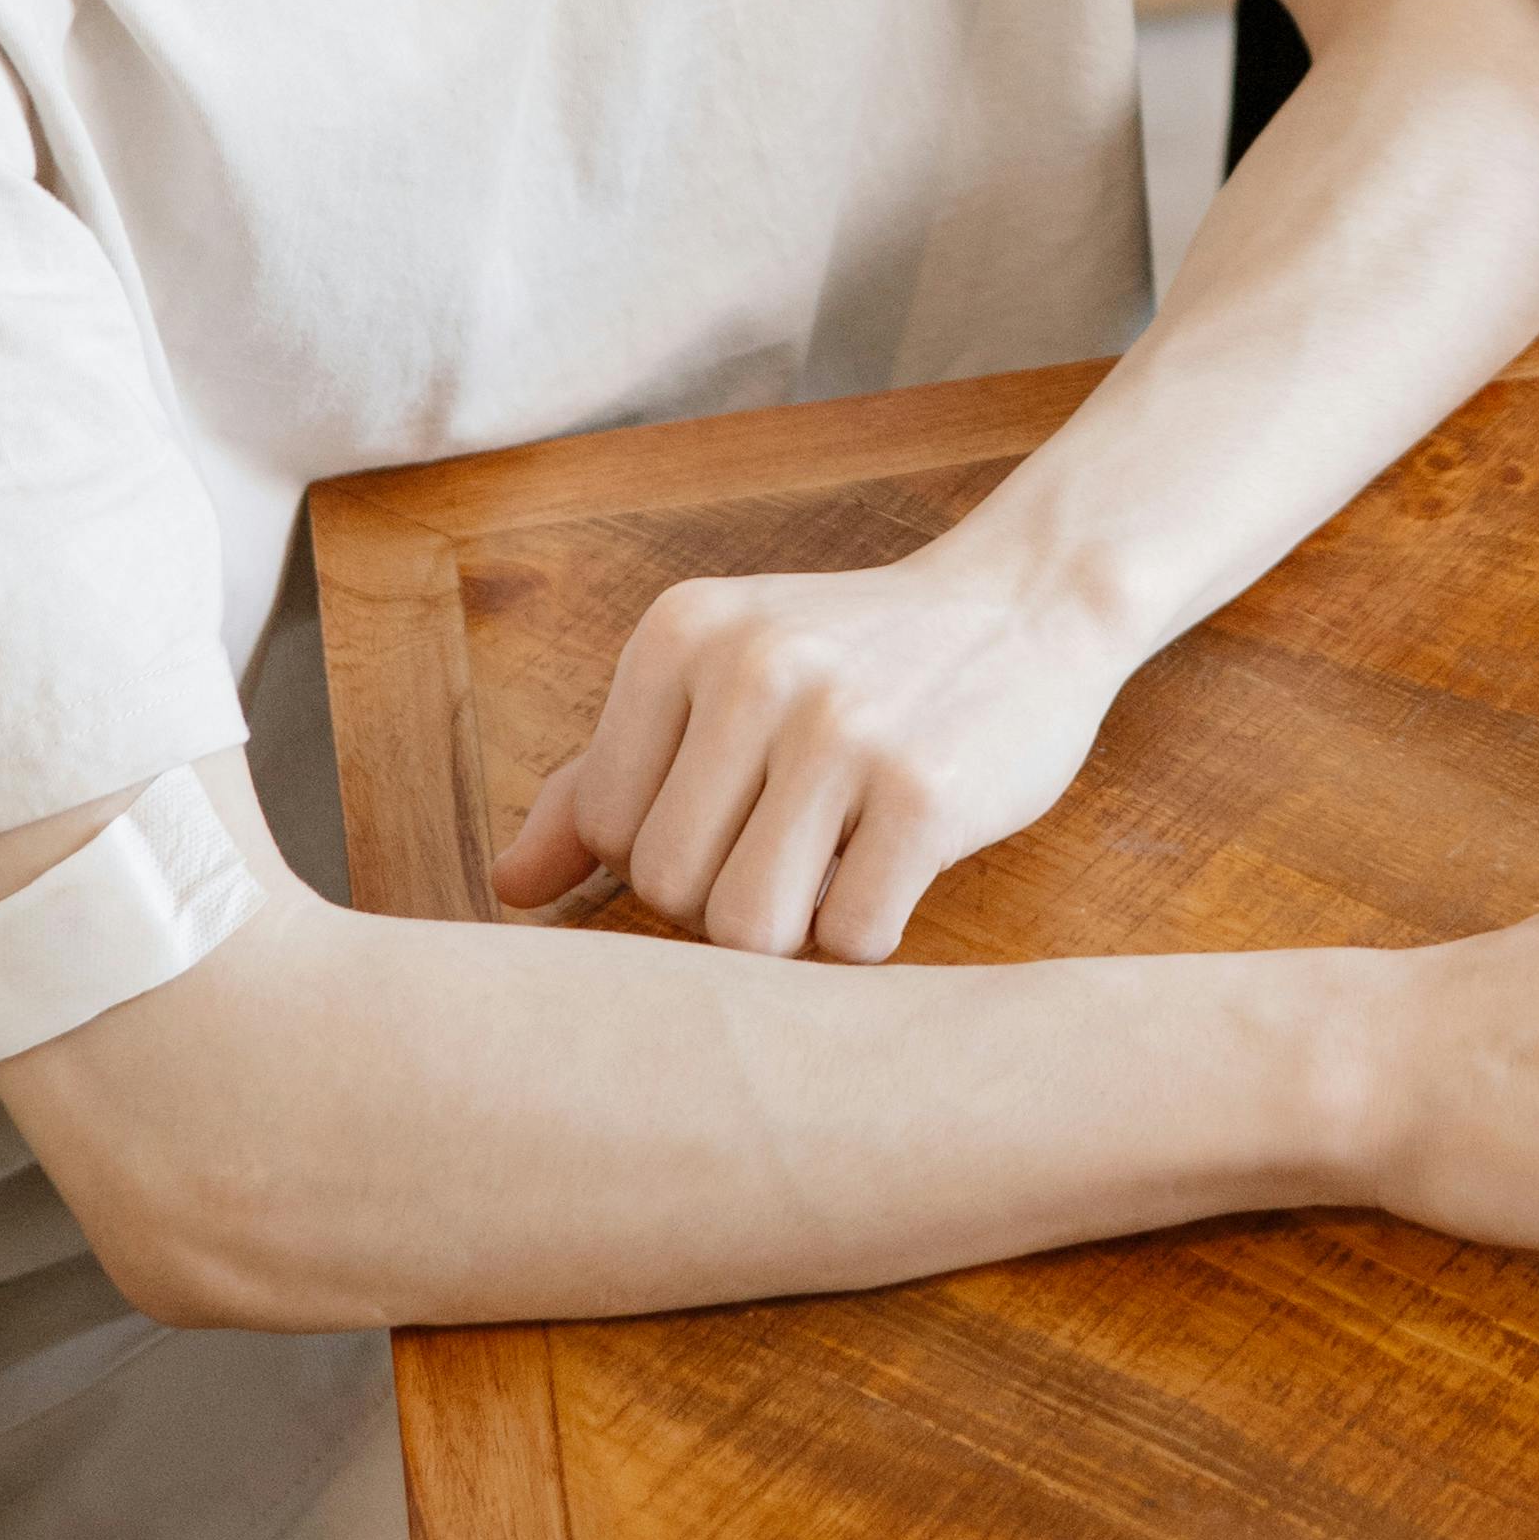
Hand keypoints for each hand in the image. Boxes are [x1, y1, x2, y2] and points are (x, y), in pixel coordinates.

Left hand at [490, 552, 1130, 962]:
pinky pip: (849, 938)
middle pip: (668, 888)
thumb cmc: (858, 660)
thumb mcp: (720, 678)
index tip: (740, 810)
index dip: (667, 852)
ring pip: (748, 930)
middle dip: (728, 895)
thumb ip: (606, 776)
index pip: (604, 826)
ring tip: (837, 862)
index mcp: (681, 634)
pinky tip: (898, 868)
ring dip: (794, 929)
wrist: (1029, 602)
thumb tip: (509, 885)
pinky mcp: (925, 794)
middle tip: (799, 840)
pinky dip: (869, 932)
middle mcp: (752, 669)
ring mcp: (842, 730)